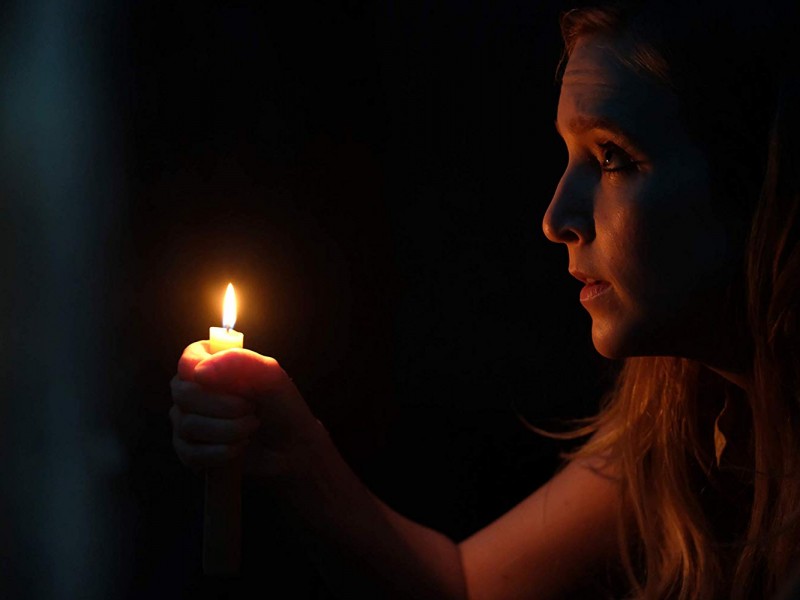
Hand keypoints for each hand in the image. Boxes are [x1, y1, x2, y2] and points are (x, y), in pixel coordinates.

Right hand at [170, 341, 321, 478]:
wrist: (291, 447)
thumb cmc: (281, 407)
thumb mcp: (271, 377)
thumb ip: (241, 362)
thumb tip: (199, 372)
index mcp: (209, 364)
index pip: (187, 361)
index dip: (205, 372)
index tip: (234, 384)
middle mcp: (191, 391)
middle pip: (184, 393)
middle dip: (224, 405)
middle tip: (251, 409)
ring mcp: (186, 422)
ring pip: (188, 425)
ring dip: (229, 430)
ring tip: (251, 427)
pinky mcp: (188, 452)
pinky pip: (190, 453)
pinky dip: (221, 452)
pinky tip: (239, 447)